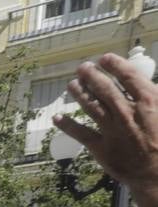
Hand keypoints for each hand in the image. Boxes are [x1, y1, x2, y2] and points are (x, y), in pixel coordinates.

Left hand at [55, 52, 157, 201]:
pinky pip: (80, 134)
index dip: (114, 65)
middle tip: (82, 68)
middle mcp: (127, 113)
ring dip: (79, 94)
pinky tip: (57, 118)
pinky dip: (67, 125)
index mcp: (148, 102)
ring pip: (91, 107)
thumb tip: (147, 85)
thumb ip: (157, 98)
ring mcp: (112, 130)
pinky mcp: (101, 148)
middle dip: (91, 76)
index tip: (105, 58)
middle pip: (104, 89)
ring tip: (71, 84)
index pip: (128, 77)